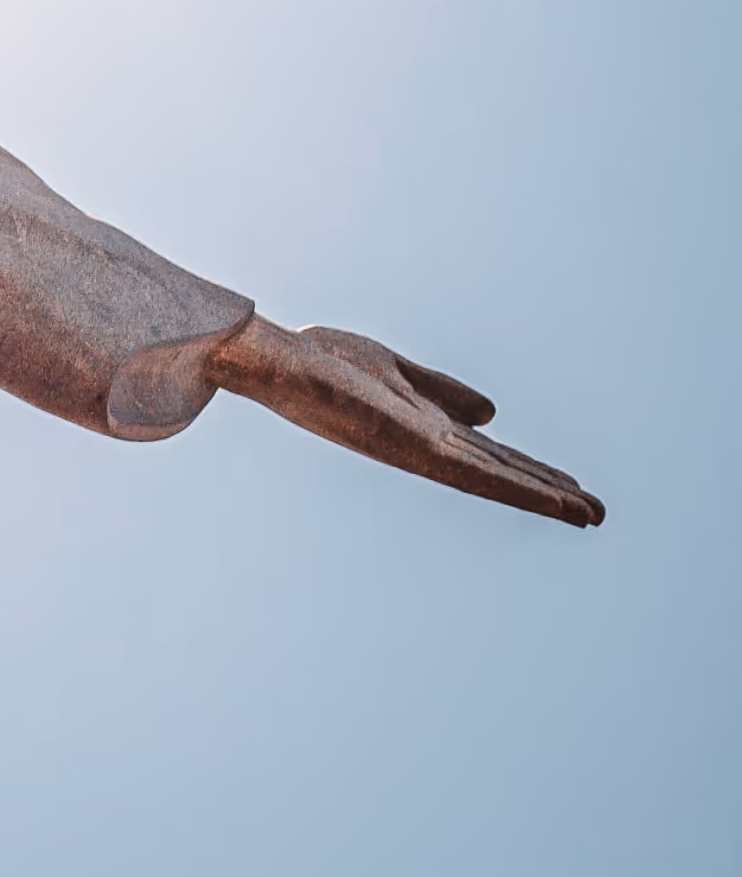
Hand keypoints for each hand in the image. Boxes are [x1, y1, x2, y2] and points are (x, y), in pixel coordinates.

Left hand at [208, 313, 602, 527]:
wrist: (277, 362)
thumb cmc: (323, 362)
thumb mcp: (397, 371)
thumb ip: (442, 391)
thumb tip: (492, 416)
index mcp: (425, 430)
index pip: (489, 457)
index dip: (531, 472)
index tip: (573, 487)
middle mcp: (427, 448)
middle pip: (499, 473)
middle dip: (548, 492)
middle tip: (598, 514)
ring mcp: (421, 450)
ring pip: (494, 478)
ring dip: (543, 496)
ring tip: (590, 514)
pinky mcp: (412, 445)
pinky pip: (470, 469)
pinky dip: (512, 482)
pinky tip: (540, 492)